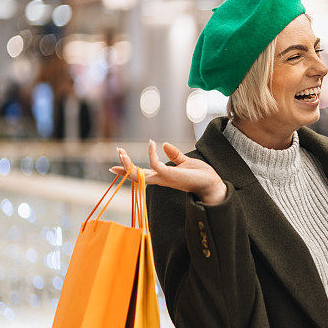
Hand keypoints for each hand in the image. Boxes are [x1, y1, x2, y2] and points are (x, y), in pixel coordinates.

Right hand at [109, 139, 226, 204]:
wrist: (212, 183)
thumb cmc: (201, 175)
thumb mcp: (185, 162)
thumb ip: (175, 155)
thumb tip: (165, 145)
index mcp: (162, 176)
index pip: (141, 174)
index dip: (128, 170)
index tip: (114, 167)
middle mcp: (161, 179)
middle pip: (136, 176)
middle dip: (124, 166)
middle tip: (118, 152)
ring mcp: (164, 178)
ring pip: (139, 174)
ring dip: (128, 163)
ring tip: (121, 151)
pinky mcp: (170, 175)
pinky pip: (155, 165)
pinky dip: (151, 154)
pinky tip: (152, 143)